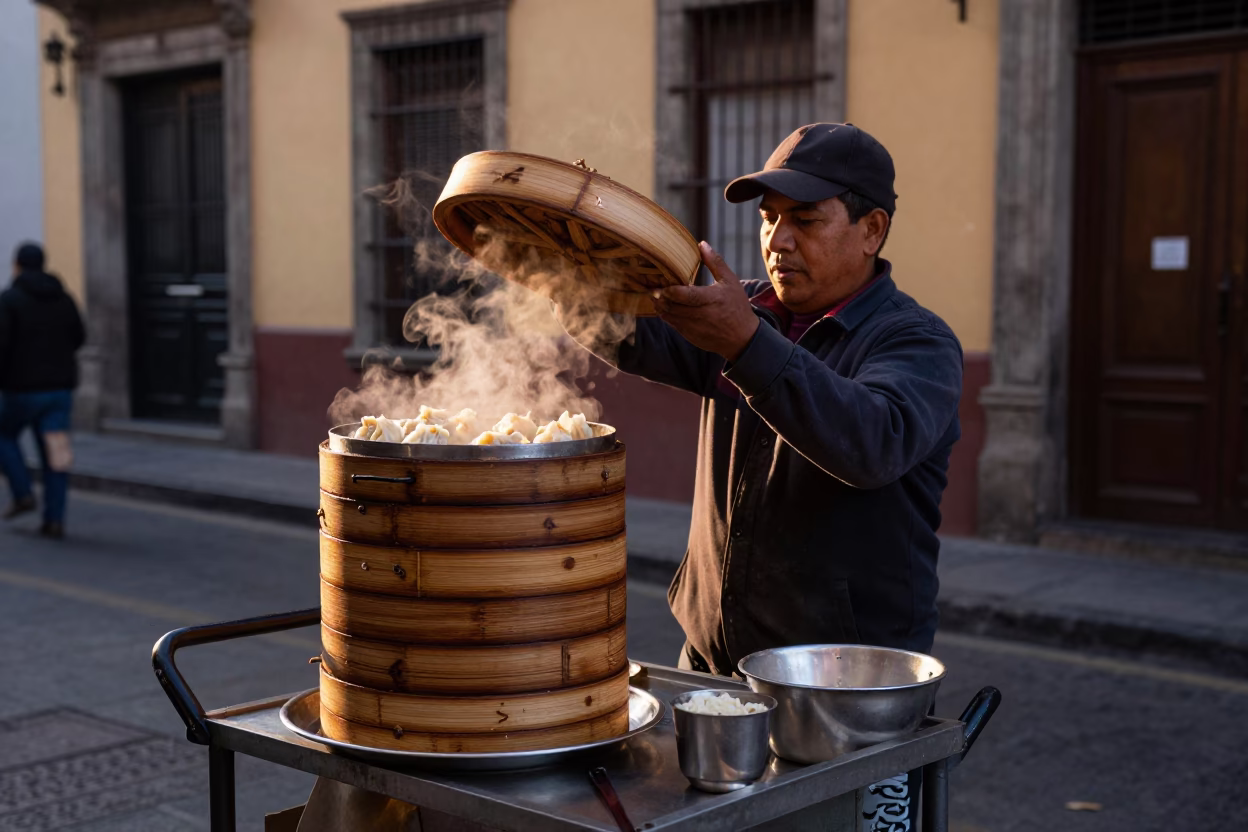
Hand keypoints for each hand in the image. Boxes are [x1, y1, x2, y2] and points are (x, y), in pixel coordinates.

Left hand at [653, 242, 759, 361]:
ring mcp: (695, 328)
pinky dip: (666, 315)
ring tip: (654, 294)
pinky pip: (672, 324)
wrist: (742, 337)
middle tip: (650, 286)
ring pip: (670, 316)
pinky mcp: (690, 336)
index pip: (687, 296)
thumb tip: (702, 244)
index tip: (661, 284)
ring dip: (660, 306)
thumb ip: (715, 262)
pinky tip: (663, 305)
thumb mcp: (730, 281)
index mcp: (713, 299)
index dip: (671, 291)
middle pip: (674, 306)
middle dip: (660, 297)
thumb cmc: (736, 305)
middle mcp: (703, 315)